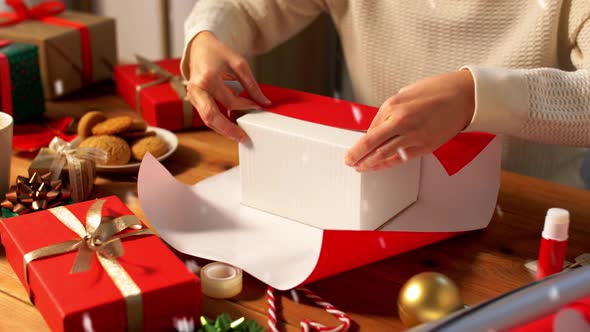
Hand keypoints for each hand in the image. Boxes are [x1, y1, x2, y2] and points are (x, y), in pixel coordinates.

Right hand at [186, 31, 270, 141]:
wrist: (199, 47)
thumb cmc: (217, 53)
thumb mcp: (238, 64)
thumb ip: (251, 84)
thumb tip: (264, 102)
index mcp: (207, 78)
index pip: (229, 101)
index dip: (245, 106)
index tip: (258, 107)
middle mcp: (196, 89)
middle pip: (211, 117)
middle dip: (228, 130)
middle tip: (243, 138)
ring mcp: (192, 96)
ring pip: (207, 120)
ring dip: (223, 130)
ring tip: (238, 136)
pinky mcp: (194, 100)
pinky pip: (206, 115)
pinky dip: (218, 123)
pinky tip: (230, 127)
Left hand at [344, 70, 474, 170]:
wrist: (464, 96)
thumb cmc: (436, 91)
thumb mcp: (405, 94)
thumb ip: (389, 111)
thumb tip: (376, 128)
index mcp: (394, 106)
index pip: (370, 130)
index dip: (358, 144)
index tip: (351, 151)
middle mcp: (401, 121)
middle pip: (372, 145)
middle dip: (358, 156)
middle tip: (349, 162)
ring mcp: (414, 136)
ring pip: (385, 154)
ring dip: (370, 163)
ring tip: (361, 167)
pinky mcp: (426, 146)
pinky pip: (402, 158)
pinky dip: (388, 163)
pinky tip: (380, 166)